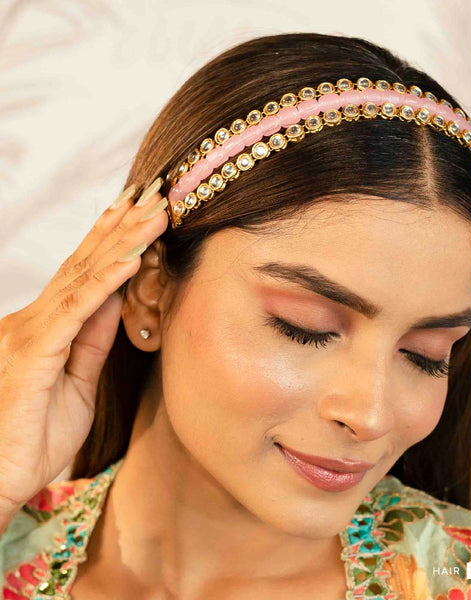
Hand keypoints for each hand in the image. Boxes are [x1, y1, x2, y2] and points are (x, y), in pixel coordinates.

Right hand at [0, 177, 168, 518]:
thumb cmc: (31, 437)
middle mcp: (35, 320)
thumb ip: (93, 339)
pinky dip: (107, 280)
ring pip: (84, 277)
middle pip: (86, 264)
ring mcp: (31, 333)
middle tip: (153, 192)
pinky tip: (132, 256)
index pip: (86, 275)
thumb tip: (117, 299)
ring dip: (122, 241)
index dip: (114, 240)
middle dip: (122, 226)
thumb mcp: (77, 382)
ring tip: (152, 211)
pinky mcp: (33, 353)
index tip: (142, 212)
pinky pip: (78, 310)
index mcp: (47, 328)